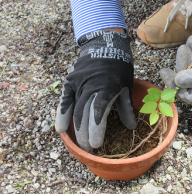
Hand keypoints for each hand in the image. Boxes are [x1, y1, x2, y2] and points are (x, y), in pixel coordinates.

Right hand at [55, 30, 136, 151]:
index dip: (96, 130)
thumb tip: (131, 128)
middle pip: (85, 114)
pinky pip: (65, 99)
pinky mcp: (70, 80)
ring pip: (75, 109)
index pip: (98, 113)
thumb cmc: (119, 67)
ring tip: (79, 143)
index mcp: (107, 87)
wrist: (105, 44)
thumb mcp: (126, 85)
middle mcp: (91, 86)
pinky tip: (60, 129)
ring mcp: (78, 83)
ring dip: (76, 128)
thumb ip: (126, 107)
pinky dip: (62, 114)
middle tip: (89, 149)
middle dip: (86, 134)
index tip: (97, 144)